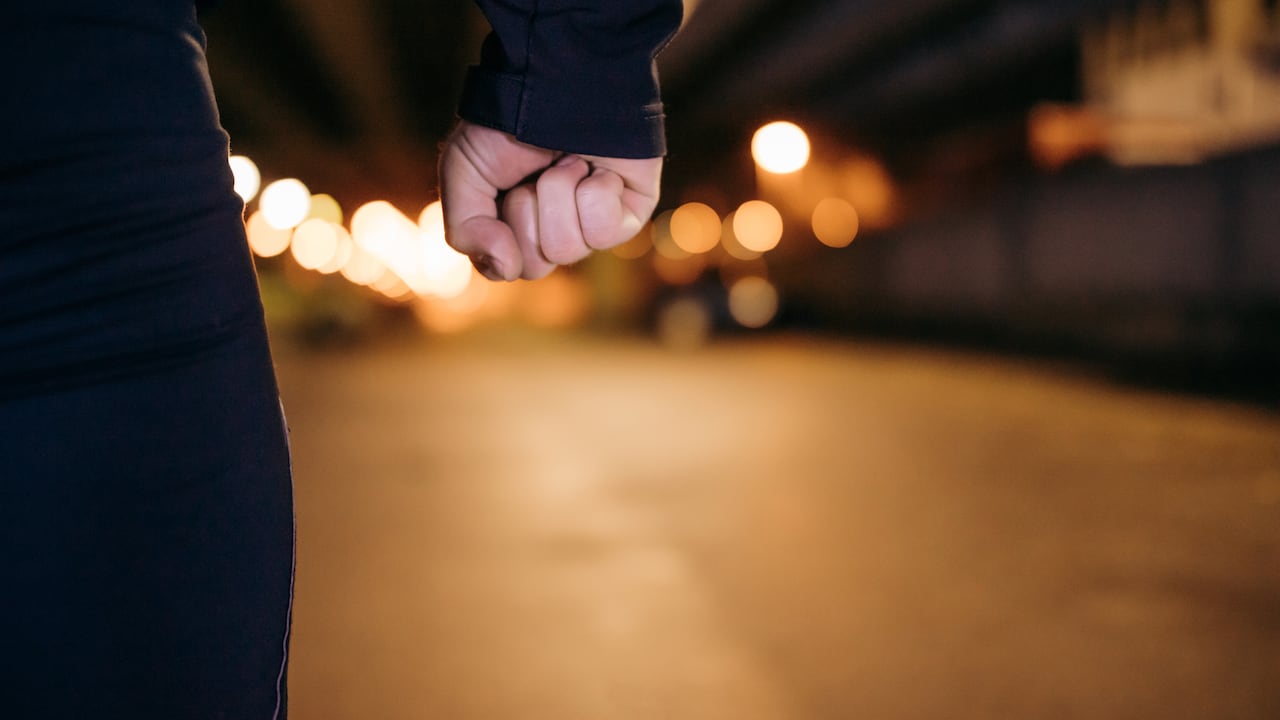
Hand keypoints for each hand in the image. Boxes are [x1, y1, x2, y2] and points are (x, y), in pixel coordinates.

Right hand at [439, 121, 662, 280]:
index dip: (496, 239)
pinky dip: (593, 192)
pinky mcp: (630, 214)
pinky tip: (597, 169)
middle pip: (535, 265)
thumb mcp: (463, 174)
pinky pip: (605, 233)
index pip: (505, 268)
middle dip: (526, 211)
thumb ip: (465, 231)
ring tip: (567, 161)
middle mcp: (556, 232)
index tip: (499, 195)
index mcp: (517, 227)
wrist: (558, 77)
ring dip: (557, 193)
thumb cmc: (510, 122)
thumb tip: (505, 268)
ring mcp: (594, 226)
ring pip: (566, 249)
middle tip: (534, 171)